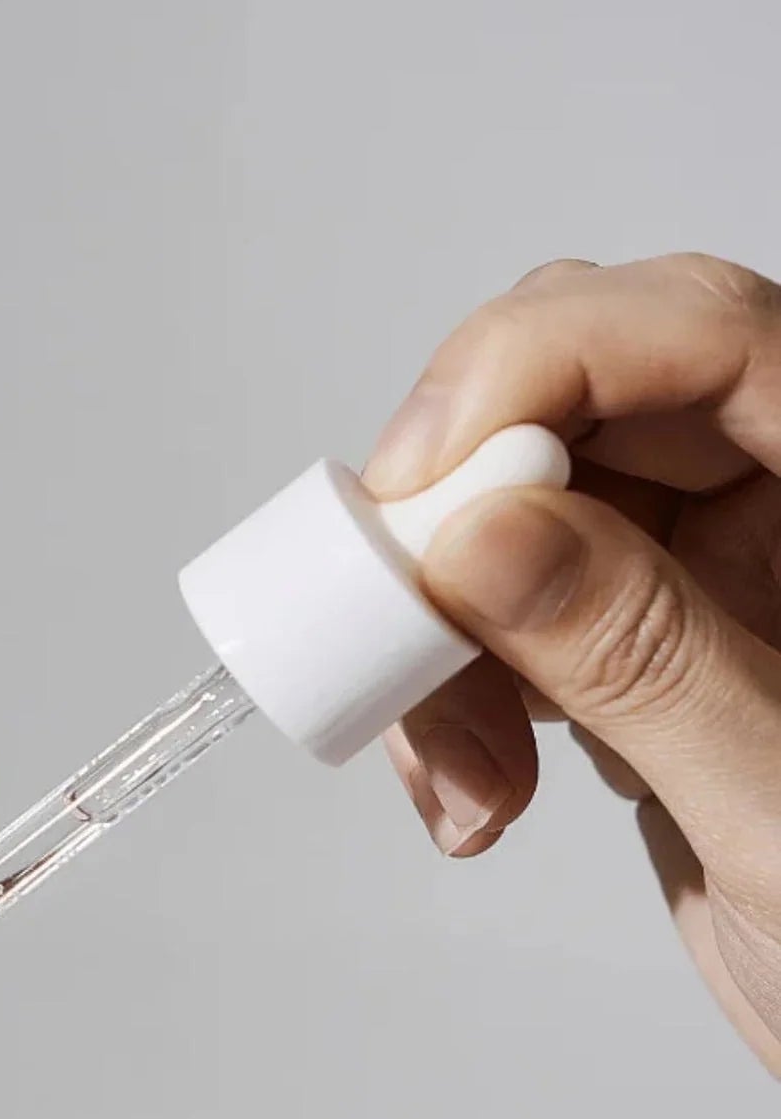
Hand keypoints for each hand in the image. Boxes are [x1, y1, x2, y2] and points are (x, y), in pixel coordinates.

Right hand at [365, 253, 780, 1073]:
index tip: (423, 485)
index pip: (701, 334)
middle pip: (581, 398)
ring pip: (512, 505)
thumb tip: (484, 531)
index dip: (541, 365)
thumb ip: (644, 658)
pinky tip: (479, 784)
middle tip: (408, 622)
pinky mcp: (639, 634)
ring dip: (440, 630)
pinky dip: (448, 685)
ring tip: (465, 771)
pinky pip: (499, 601)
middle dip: (463, 509)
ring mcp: (711, 566)